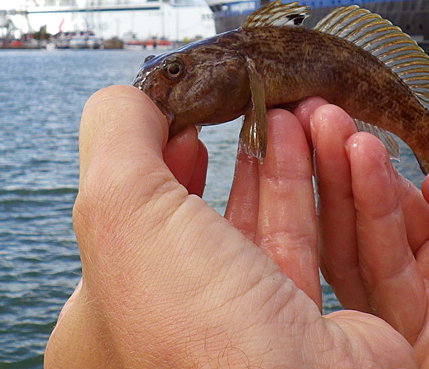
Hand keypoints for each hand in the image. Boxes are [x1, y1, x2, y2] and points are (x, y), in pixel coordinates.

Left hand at [44, 86, 414, 367]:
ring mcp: (242, 332)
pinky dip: (314, 189)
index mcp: (107, 319)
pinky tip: (320, 143)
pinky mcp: (304, 329)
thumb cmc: (194, 325)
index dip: (156, 162)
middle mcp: (174, 328)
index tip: (183, 116)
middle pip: (200, 219)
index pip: (129, 224)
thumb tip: (130, 95)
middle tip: (245, 102)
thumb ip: (115, 137)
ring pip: (259, 226)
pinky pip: (307, 244)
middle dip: (227, 153)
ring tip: (289, 108)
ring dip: (277, 160)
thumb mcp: (120, 210)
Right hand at [298, 100, 428, 366]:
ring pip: (356, 247)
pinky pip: (382, 278)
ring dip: (339, 182)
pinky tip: (364, 167)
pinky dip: (368, 217)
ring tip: (329, 127)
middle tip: (313, 111)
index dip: (365, 155)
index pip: (391, 199)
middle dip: (334, 161)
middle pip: (360, 222)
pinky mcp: (419, 348)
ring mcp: (420, 318)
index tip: (343, 111)